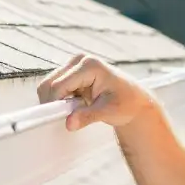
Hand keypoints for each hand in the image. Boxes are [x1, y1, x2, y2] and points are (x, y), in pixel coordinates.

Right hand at [37, 54, 155, 131]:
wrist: (134, 100)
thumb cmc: (126, 103)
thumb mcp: (109, 111)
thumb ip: (88, 116)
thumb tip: (69, 123)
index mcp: (89, 65)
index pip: (59, 85)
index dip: (54, 104)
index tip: (57, 119)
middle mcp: (79, 61)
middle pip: (50, 83)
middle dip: (53, 102)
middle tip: (66, 117)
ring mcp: (74, 66)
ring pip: (49, 85)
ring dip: (57, 101)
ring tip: (75, 111)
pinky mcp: (72, 74)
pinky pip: (55, 88)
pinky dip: (60, 100)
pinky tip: (75, 105)